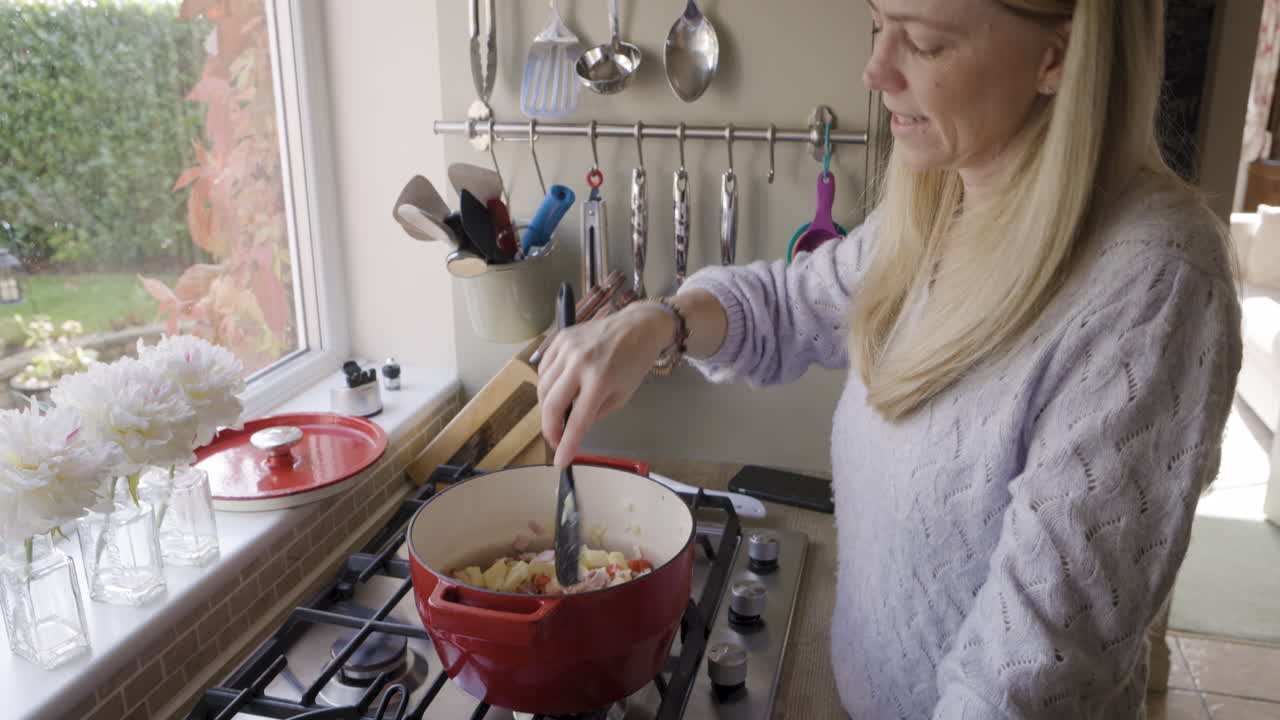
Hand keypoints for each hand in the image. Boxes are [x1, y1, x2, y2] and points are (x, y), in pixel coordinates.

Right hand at [537, 302, 673, 466]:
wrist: (638, 325)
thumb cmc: (635, 361)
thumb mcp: (622, 396)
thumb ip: (596, 413)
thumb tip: (573, 426)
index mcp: (600, 379)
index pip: (577, 421)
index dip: (566, 445)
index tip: (559, 461)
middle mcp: (579, 362)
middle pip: (551, 405)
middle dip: (549, 429)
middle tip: (556, 440)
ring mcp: (567, 348)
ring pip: (542, 387)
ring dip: (546, 407)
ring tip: (558, 415)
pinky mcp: (560, 338)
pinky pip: (544, 369)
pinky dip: (546, 384)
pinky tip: (557, 390)